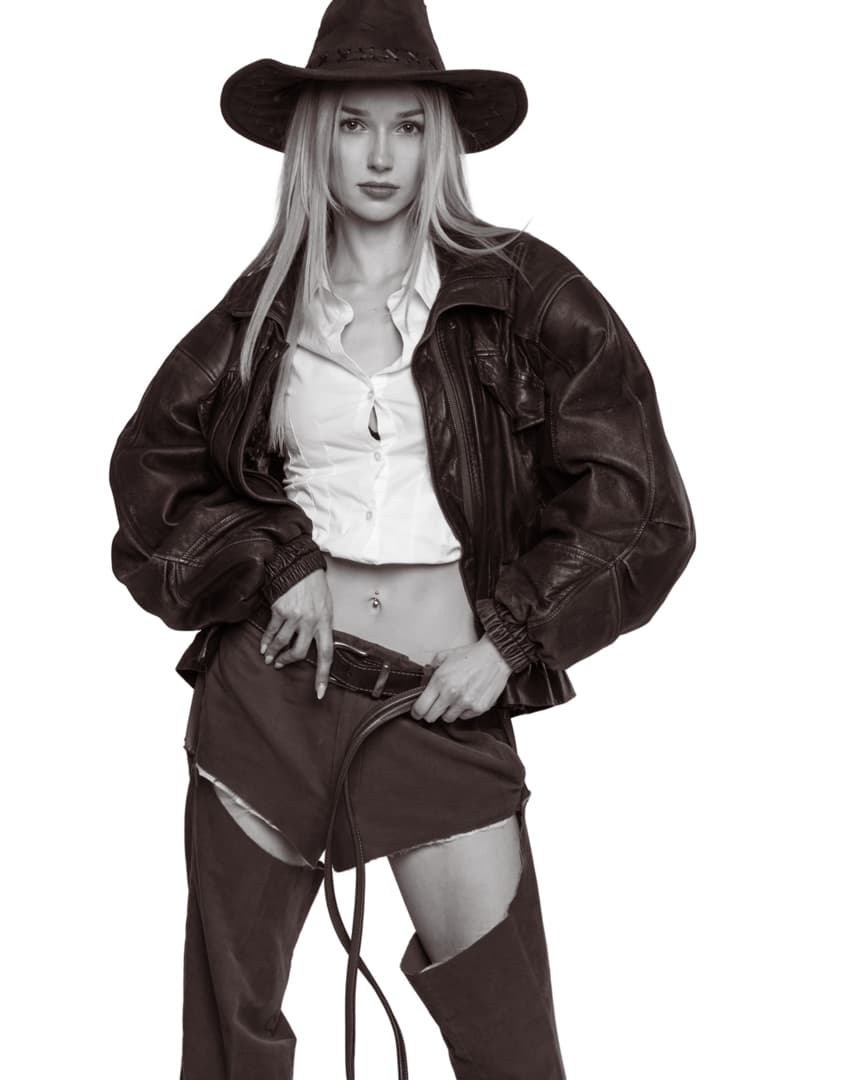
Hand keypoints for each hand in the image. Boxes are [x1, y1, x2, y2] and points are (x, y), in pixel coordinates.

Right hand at [259, 569, 333, 698]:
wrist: (300, 565)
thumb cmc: (314, 585)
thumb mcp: (325, 605)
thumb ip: (321, 624)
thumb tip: (314, 642)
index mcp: (326, 621)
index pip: (327, 654)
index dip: (323, 675)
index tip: (320, 692)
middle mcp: (311, 621)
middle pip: (300, 652)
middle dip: (288, 662)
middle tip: (280, 665)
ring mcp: (295, 616)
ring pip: (282, 643)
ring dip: (273, 653)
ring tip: (268, 658)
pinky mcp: (280, 610)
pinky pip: (272, 631)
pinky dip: (266, 641)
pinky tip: (264, 646)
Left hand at [410, 636, 513, 723]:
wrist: (495, 657)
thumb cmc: (471, 656)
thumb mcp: (444, 656)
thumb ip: (430, 668)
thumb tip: (424, 681)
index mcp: (440, 681)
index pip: (420, 707)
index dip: (416, 711)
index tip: (417, 712)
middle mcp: (451, 694)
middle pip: (431, 717)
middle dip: (430, 713)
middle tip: (434, 706)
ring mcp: (465, 703)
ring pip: (447, 719)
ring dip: (447, 711)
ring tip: (453, 699)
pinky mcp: (478, 708)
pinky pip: (464, 717)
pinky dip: (463, 711)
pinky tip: (466, 699)